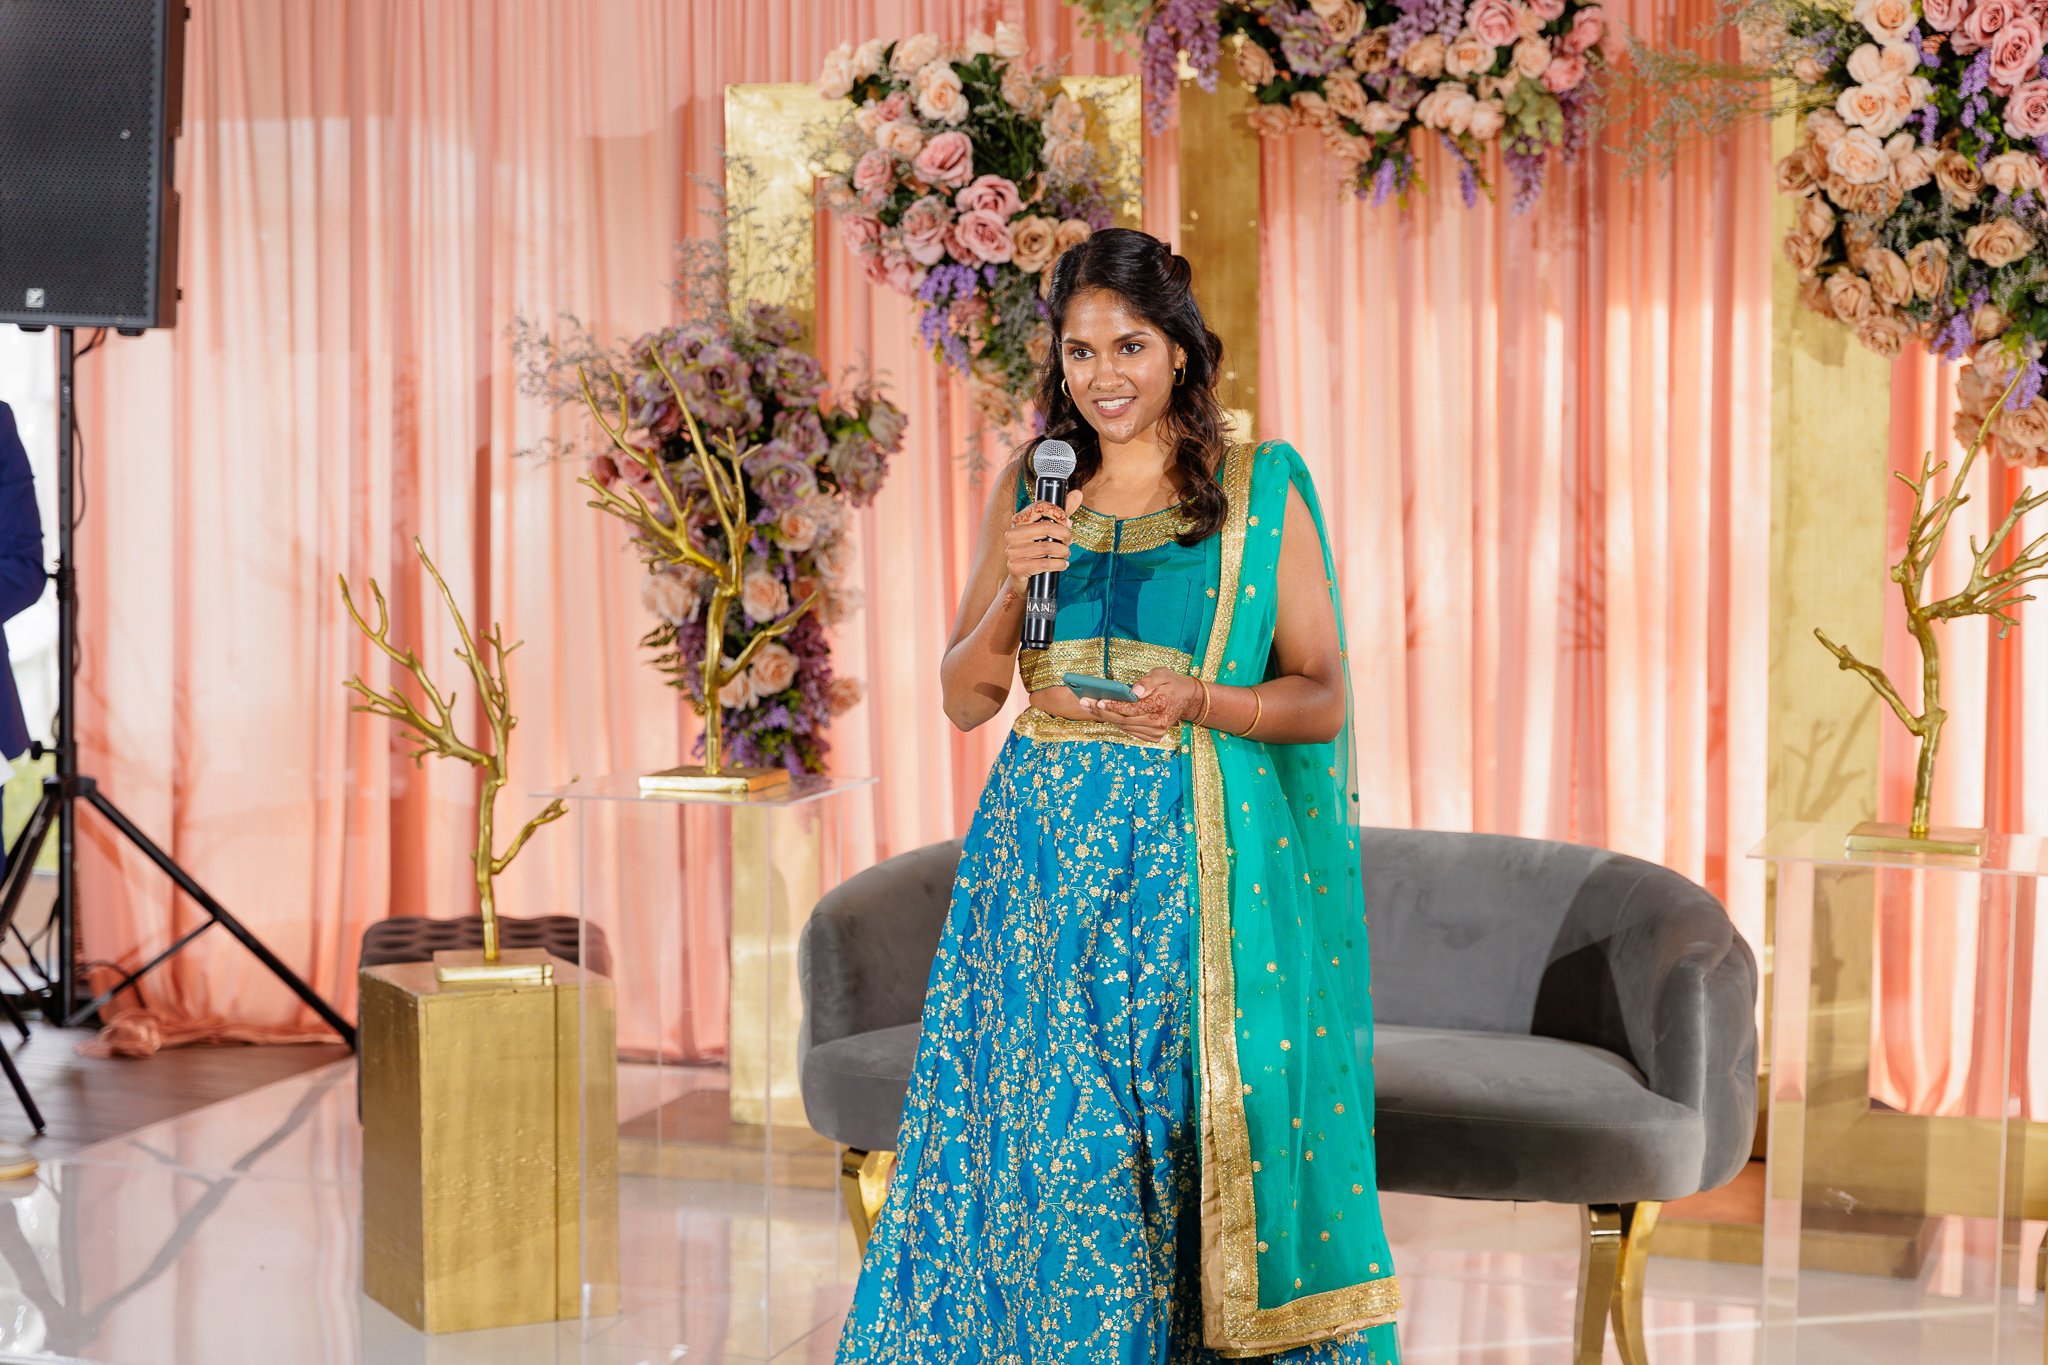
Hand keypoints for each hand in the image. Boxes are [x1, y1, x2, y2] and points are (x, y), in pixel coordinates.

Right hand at [1005, 489, 1084, 597]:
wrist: (1024, 580)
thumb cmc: (1039, 552)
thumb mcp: (1050, 531)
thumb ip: (1062, 513)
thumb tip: (1077, 493)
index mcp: (1019, 521)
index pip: (1039, 506)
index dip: (1058, 512)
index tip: (1067, 522)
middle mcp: (1012, 534)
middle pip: (1046, 527)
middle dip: (1064, 534)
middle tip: (1069, 541)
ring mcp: (1012, 552)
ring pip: (1047, 547)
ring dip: (1063, 551)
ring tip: (1066, 554)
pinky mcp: (1016, 568)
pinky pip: (1043, 563)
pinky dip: (1058, 564)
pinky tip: (1062, 565)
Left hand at [1081, 668, 1203, 743]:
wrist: (1187, 698)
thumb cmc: (1171, 683)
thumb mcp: (1161, 674)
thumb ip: (1147, 682)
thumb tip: (1134, 691)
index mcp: (1160, 707)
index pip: (1132, 709)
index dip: (1114, 705)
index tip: (1098, 700)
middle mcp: (1158, 724)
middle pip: (1124, 720)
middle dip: (1102, 711)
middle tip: (1084, 702)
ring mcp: (1156, 733)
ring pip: (1124, 727)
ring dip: (1105, 717)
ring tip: (1088, 706)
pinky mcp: (1153, 737)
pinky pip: (1129, 731)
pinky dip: (1116, 722)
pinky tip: (1103, 712)